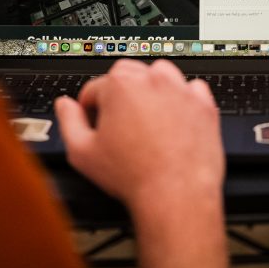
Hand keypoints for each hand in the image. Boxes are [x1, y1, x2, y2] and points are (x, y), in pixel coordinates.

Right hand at [55, 59, 226, 267]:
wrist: (175, 194)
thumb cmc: (132, 176)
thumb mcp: (82, 153)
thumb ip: (69, 122)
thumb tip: (65, 105)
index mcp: (120, 85)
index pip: (95, 87)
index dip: (90, 108)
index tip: (95, 124)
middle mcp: (152, 80)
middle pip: (128, 73)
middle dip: (119, 93)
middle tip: (119, 122)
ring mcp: (181, 90)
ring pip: (161, 74)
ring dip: (151, 88)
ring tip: (147, 117)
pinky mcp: (203, 104)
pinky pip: (191, 89)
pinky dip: (182, 99)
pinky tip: (174, 119)